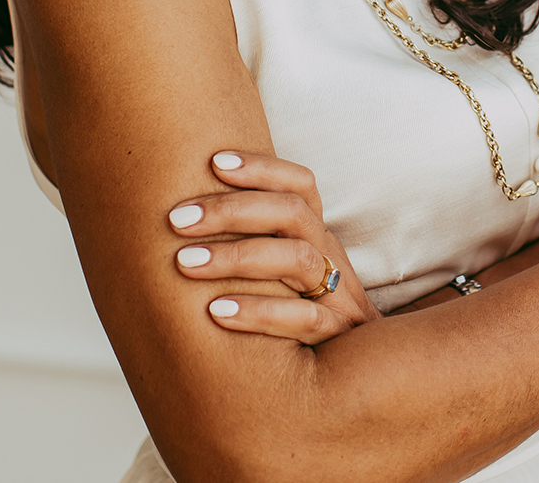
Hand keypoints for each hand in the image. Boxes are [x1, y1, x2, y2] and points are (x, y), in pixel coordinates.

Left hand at [168, 151, 380, 343]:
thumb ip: (255, 244)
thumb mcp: (288, 272)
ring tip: (185, 262)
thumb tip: (184, 218)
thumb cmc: (303, 316)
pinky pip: (303, 320)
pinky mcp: (338, 339)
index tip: (214, 161)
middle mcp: (330, 256)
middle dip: (230, 210)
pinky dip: (258, 312)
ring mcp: (340, 296)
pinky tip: (216, 312)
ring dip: (236, 257)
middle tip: (177, 219)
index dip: (262, 167)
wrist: (362, 378)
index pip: (300, 184)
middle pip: (291, 213)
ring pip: (296, 259)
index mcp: (318, 234)